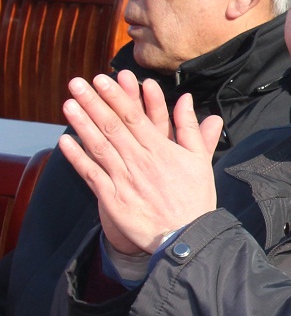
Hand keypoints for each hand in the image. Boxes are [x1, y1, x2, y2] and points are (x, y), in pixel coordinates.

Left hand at [58, 71, 221, 256]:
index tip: (102, 79)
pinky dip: (77, 158)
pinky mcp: (113, 199)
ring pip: (99, 146)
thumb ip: (190, 128)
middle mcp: (140, 161)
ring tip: (68, 104)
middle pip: (112, 127)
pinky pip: (91, 174)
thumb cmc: (195, 197)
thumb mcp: (199, 159)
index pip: (134, 117)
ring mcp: (124, 179)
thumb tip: (185, 99)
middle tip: (77, 83)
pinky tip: (65, 142)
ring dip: (82, 124)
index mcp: (161, 150)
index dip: (116, 97)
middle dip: (93, 102)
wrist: (187, 235)